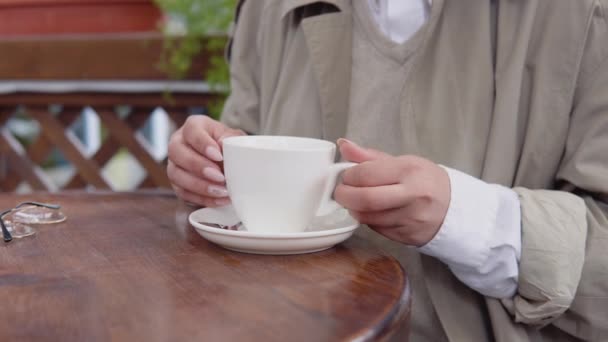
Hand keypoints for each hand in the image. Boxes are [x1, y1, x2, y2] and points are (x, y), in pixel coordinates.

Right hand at [167, 115, 244, 206]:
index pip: (192, 130)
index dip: (203, 144)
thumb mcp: (233, 137)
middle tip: (219, 177)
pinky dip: (201, 198)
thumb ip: (231, 138)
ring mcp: (174, 163)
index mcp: (193, 126)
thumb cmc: (227, 144)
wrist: (225, 159)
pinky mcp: (176, 182)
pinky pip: (182, 192)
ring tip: (220, 191)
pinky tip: (218, 199)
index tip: (219, 156)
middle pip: (176, 152)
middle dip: (198, 166)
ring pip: (175, 174)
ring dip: (199, 185)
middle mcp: (178, 142)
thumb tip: (225, 143)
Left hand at [334, 139, 450, 246]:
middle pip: (366, 199)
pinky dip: (368, 221)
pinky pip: (377, 230)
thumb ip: (370, 157)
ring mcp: (411, 219)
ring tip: (356, 202)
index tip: (346, 176)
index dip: (349, 176)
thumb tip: (343, 145)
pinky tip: (371, 213)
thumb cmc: (425, 180)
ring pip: (368, 218)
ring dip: (354, 210)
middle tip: (341, 193)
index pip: (367, 174)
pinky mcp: (407, 236)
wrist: (453, 207)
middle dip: (345, 196)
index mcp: (409, 170)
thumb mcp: (403, 162)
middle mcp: (412, 195)